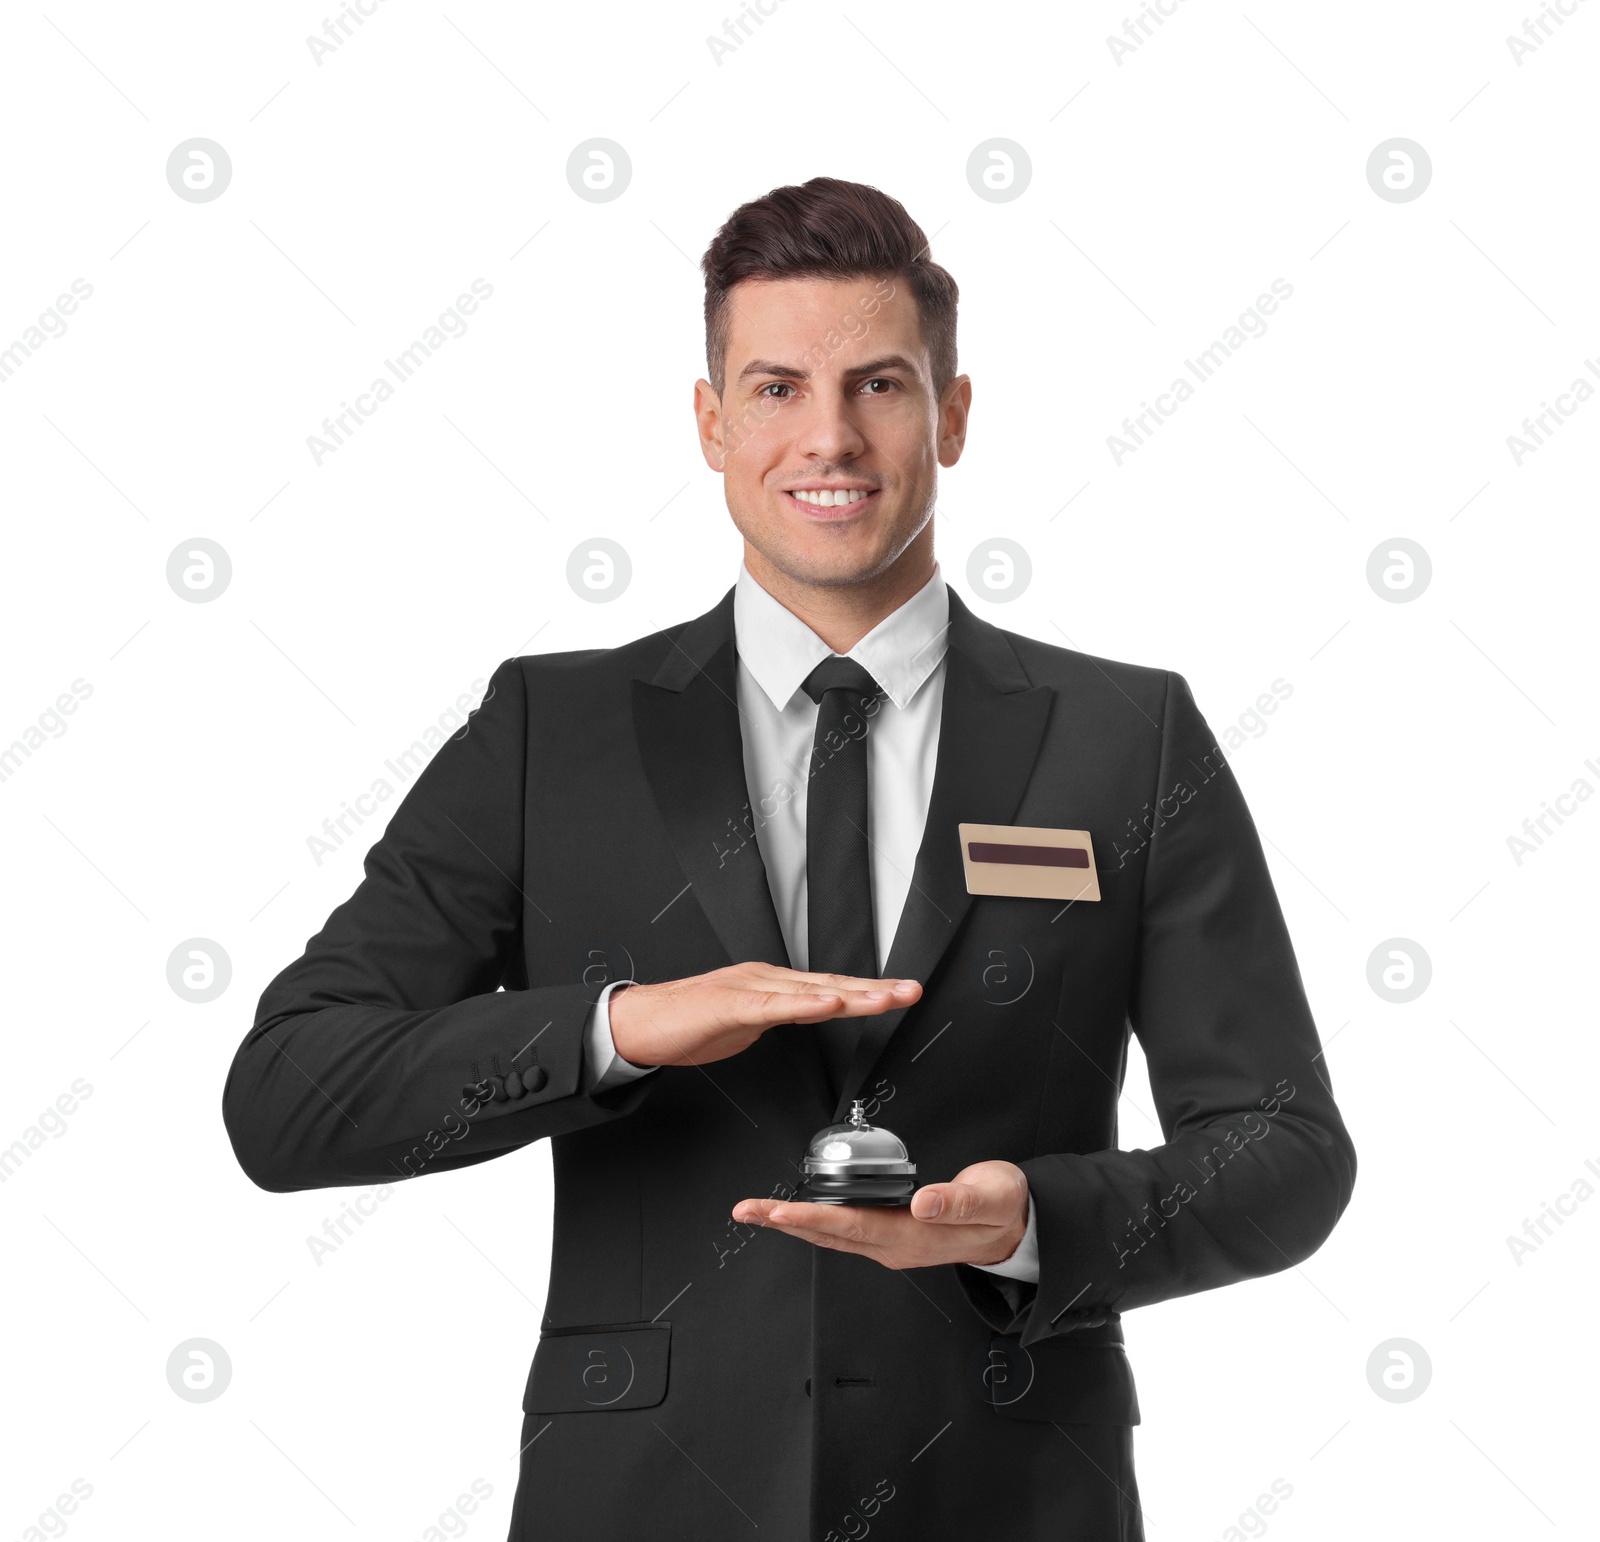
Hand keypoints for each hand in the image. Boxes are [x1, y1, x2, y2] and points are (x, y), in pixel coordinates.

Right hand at [607, 962, 921, 1068]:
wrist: (639, 1024)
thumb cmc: (686, 1025)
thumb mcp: (744, 1025)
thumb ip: (774, 1017)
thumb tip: (800, 1017)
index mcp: (770, 986)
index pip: (828, 988)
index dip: (866, 991)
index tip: (900, 993)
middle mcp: (765, 980)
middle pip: (829, 984)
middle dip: (873, 989)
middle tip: (912, 990)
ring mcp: (748, 989)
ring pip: (809, 991)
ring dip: (850, 994)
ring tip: (884, 998)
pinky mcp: (729, 1005)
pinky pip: (773, 1006)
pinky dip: (804, 1005)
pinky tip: (829, 1004)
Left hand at [732, 1160, 1029, 1270]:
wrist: (1019, 1227)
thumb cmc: (1005, 1208)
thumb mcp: (992, 1197)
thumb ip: (959, 1201)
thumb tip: (923, 1202)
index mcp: (916, 1236)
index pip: (853, 1226)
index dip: (812, 1217)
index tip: (778, 1209)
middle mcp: (897, 1246)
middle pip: (831, 1235)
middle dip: (785, 1222)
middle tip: (746, 1210)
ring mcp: (893, 1245)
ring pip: (833, 1237)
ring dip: (793, 1224)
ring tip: (759, 1213)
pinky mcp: (893, 1236)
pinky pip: (845, 1233)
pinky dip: (815, 1222)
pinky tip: (798, 1215)